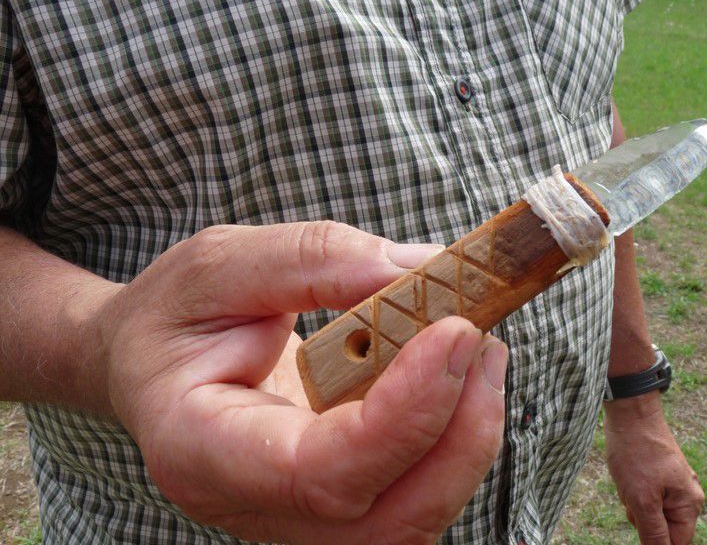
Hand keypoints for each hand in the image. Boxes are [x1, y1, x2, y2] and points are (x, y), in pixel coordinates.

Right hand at [92, 222, 506, 543]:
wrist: (151, 361)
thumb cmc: (174, 316)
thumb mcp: (220, 263)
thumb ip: (316, 260)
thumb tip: (421, 270)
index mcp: (201, 451)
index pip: (317, 472)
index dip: (403, 414)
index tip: (455, 332)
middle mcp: (252, 505)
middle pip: (381, 520)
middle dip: (456, 435)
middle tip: (481, 338)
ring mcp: (296, 514)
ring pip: (409, 520)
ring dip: (466, 440)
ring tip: (479, 350)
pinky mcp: (334, 498)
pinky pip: (411, 494)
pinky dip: (452, 440)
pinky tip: (457, 376)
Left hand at [604, 393, 703, 544]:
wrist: (630, 413)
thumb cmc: (636, 453)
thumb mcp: (641, 499)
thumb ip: (654, 533)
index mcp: (690, 504)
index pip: (676, 542)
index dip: (654, 539)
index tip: (637, 515)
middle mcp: (688, 495)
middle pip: (661, 525)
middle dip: (641, 516)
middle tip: (633, 493)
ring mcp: (674, 482)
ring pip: (650, 509)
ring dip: (634, 501)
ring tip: (629, 479)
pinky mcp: (661, 473)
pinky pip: (645, 493)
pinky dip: (633, 489)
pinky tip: (628, 472)